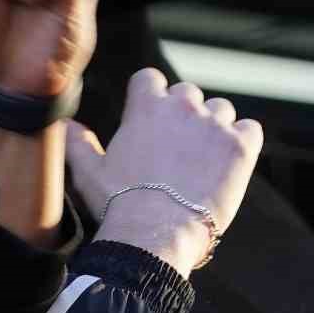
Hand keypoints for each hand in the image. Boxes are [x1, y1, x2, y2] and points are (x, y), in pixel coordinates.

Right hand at [68, 68, 262, 276]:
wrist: (155, 233)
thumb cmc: (118, 203)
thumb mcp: (88, 172)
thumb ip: (77, 142)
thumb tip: (64, 124)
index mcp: (145, 107)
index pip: (149, 79)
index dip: (148, 96)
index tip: (148, 117)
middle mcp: (183, 107)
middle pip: (187, 93)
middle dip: (182, 113)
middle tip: (173, 145)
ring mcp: (215, 125)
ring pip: (220, 109)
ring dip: (212, 126)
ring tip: (200, 158)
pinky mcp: (240, 147)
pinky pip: (249, 128)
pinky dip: (241, 140)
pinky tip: (226, 161)